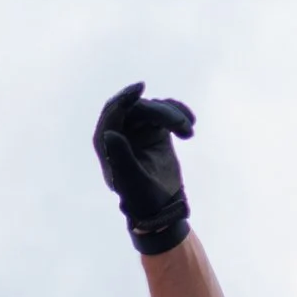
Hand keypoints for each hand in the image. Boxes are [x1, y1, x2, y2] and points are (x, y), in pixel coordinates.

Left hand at [92, 81, 195, 255]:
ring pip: (154, 107)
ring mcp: (138, 128)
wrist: (162, 208)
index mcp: (107, 143)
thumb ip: (120, 157)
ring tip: (188, 131)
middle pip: (137, 107)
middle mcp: (121, 131)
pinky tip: (190, 126)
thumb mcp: (131, 180)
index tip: (140, 88)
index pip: (113, 112)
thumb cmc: (143, 199)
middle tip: (182, 125)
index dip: (124, 98)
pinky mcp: (155, 128)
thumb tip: (109, 133)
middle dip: (160, 112)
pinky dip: (179, 113)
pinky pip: (166, 110)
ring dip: (173, 114)